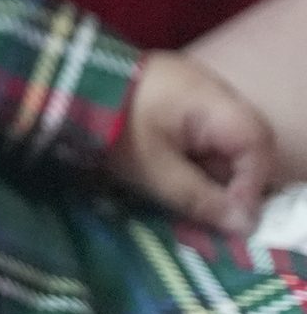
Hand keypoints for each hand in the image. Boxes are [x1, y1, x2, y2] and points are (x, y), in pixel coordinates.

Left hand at [106, 51, 275, 234]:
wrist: (56, 89)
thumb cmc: (107, 127)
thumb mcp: (152, 169)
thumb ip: (199, 197)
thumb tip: (243, 225)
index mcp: (212, 100)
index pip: (257, 143)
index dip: (250, 184)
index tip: (230, 218)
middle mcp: (209, 90)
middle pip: (240, 144)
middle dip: (227, 183)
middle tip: (205, 216)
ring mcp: (187, 93)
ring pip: (215, 143)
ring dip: (204, 174)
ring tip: (179, 200)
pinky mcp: (166, 100)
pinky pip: (193, 135)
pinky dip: (186, 160)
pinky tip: (164, 179)